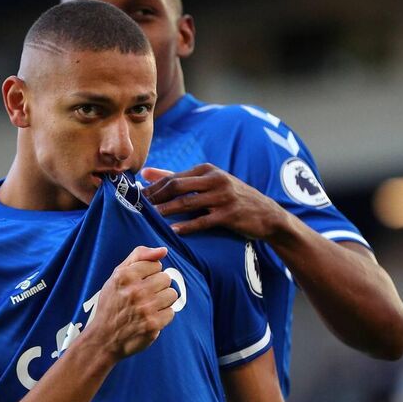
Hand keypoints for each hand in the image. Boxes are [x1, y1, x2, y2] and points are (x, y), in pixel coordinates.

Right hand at [83, 246, 177, 359]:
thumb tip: (164, 250)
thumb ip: (139, 256)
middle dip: (157, 287)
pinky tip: (150, 318)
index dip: (149, 274)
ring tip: (148, 307)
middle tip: (144, 296)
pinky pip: (171, 312)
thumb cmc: (112, 304)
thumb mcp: (117, 275)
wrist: (104, 338)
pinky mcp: (153, 324)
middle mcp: (135, 291)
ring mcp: (145, 308)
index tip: (139, 283)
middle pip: (166, 279)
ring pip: (172, 295)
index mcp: (125, 275)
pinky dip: (162, 316)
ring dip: (162, 301)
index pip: (156, 265)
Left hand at [142, 164, 284, 238]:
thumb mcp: (208, 182)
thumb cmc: (231, 197)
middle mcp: (215, 179)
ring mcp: (223, 196)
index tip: (136, 197)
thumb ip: (176, 177)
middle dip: (155, 197)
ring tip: (150, 218)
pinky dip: (187, 226)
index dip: (153, 187)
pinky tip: (173, 231)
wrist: (266, 214)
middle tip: (138, 207)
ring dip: (166, 211)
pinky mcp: (229, 214)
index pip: (173, 177)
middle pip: (177, 186)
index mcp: (207, 170)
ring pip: (187, 203)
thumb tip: (145, 173)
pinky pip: (203, 221)